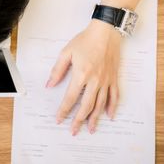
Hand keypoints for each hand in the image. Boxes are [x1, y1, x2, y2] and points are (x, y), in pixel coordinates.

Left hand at [45, 19, 121, 134]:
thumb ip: (57, 70)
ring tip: (91, 129)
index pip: (70, 98)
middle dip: (79, 120)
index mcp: (81, 74)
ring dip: (95, 118)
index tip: (59, 119)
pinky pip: (114, 96)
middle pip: (86, 105)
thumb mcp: (66, 53)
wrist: (105, 32)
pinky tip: (109, 115)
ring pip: (100, 104)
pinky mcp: (114, 78)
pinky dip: (112, 107)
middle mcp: (95, 80)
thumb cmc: (85, 41)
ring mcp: (106, 81)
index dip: (64, 110)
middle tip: (73, 130)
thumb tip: (49, 85)